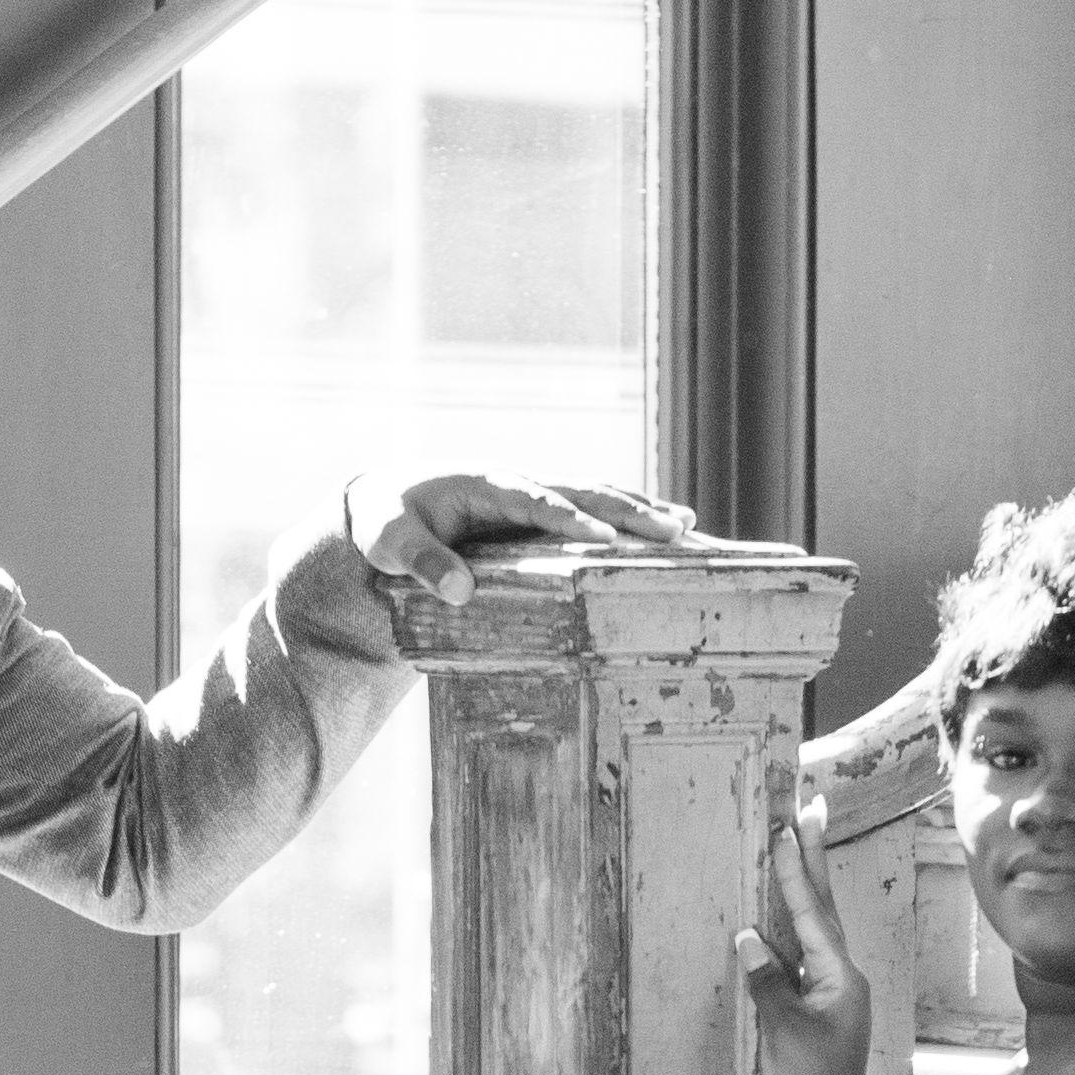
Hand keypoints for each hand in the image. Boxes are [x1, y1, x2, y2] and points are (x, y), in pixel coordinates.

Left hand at [350, 472, 696, 602]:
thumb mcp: (390, 540)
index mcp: (486, 483)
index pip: (534, 500)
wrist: (389, 504)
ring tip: (687, 528)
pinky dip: (631, 522)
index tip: (602, 535)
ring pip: (599, 498)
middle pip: (583, 492)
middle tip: (673, 528)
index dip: (568, 516)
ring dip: (641, 512)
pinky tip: (670, 533)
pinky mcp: (545, 517)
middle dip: (628, 510)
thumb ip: (420, 561)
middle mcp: (521, 484)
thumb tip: (460, 591)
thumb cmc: (388, 521)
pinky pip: (595, 515)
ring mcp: (537, 497)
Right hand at [739, 786, 883, 1074]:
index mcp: (840, 976)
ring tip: (797, 846)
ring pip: (814, 928)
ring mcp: (831, 991)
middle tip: (812, 810)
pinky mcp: (817, 1007)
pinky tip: (777, 917)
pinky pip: (802, 956)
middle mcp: (841, 976)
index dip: (797, 869)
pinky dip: (790, 928)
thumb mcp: (786, 1032)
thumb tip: (749, 938)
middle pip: (824, 907)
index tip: (789, 825)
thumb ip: (769, 983)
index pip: (814, 912)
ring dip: (804, 888)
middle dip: (813, 859)